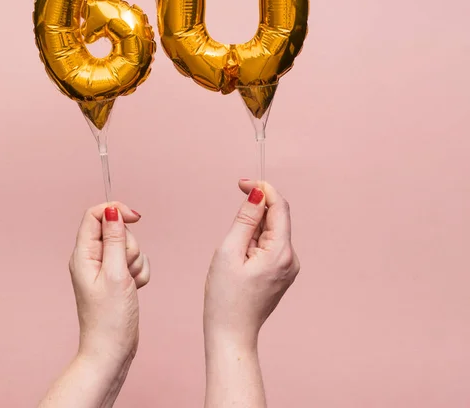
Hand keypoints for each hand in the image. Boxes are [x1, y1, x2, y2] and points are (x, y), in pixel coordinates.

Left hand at [38, 203, 149, 407]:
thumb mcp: (116, 274)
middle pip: (116, 230)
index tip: (135, 218)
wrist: (112, 351)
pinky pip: (134, 262)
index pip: (95, 215)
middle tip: (125, 268)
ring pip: (128, 246)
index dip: (116, 211)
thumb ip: (115, 239)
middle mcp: (91, 258)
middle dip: (129, 245)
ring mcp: (104, 269)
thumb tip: (112, 211)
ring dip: (136, 261)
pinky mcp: (116, 278)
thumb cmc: (109, 318)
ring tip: (129, 283)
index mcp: (83, 254)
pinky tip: (134, 288)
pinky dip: (139, 272)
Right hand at [204, 180, 299, 348]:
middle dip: (254, 213)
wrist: (230, 333)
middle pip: (276, 218)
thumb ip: (245, 219)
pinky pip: (270, 246)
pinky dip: (254, 242)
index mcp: (281, 252)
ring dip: (252, 230)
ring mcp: (289, 267)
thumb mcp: (229, 250)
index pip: (279, 206)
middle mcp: (291, 258)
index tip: (241, 182)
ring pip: (271, 232)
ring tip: (233, 255)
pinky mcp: (282, 273)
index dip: (262, 189)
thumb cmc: (225, 296)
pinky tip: (240, 259)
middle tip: (230, 232)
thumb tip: (258, 193)